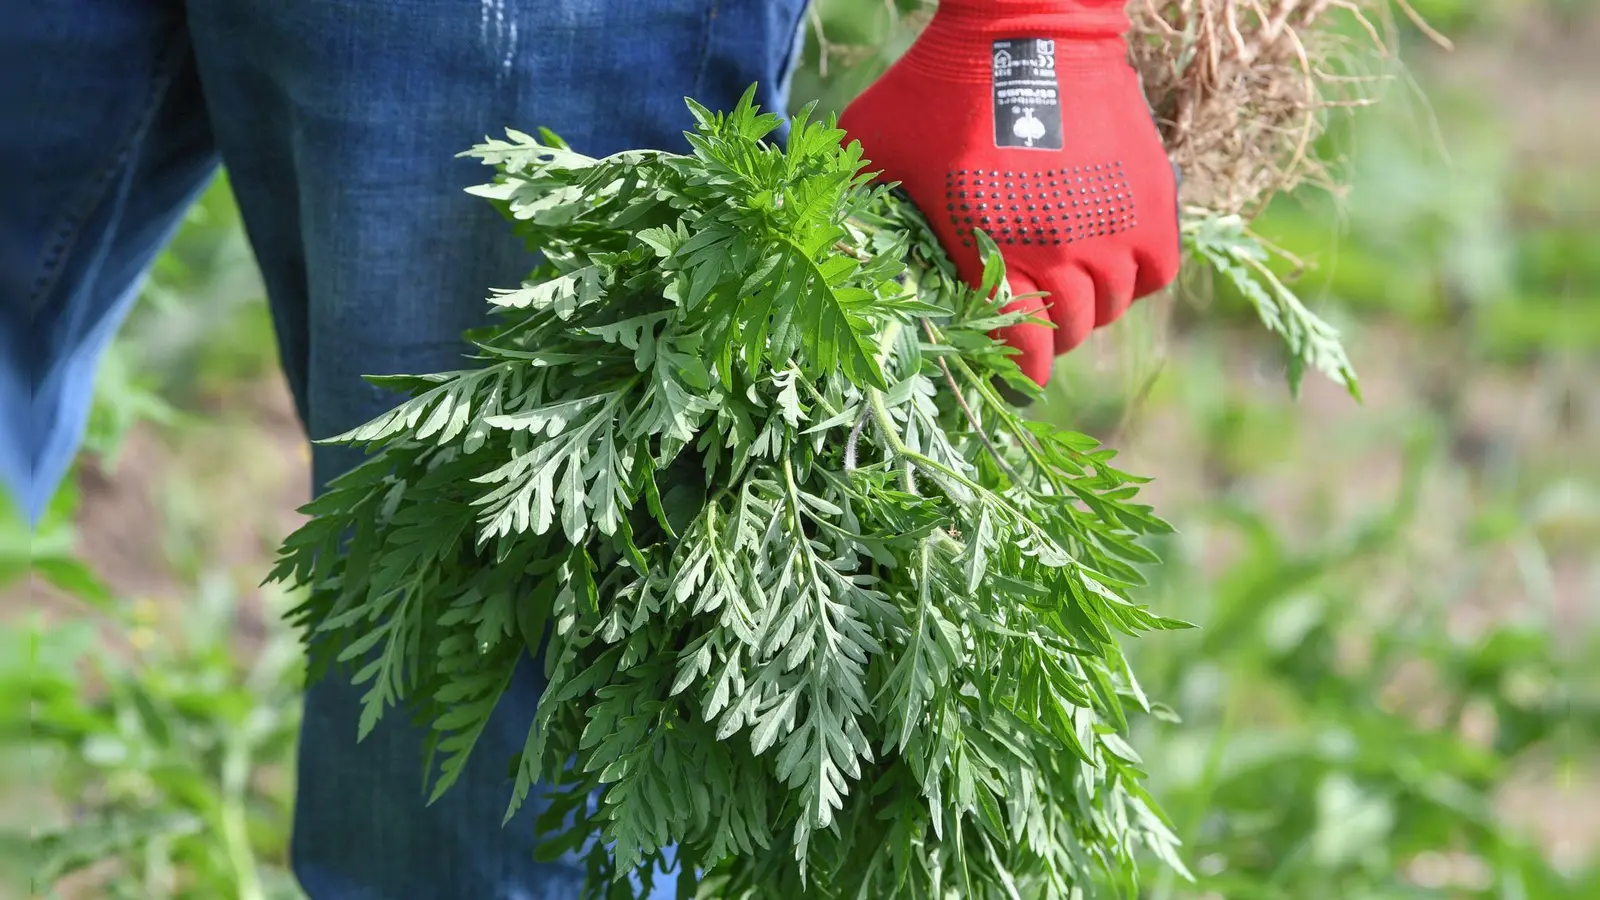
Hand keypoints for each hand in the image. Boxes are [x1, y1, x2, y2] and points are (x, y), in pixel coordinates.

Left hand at [839, 0, 1179, 384]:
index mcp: (991, 252)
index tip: (1010, 380)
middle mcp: (1060, 252)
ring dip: (1090, 308)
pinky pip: (1157, 271)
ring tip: (1068, 292)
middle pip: (1070, 333)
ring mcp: (1113, 227)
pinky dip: (1137, 276)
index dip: (1017, 373)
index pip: (1021, 349)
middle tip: (1031, 325)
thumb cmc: (936, 87)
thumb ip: (852, 200)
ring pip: (1113, 306)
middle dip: (1049, 339)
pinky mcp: (1152, 199)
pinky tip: (1110, 264)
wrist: (1024, 24)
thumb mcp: (875, 148)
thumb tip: (816, 243)